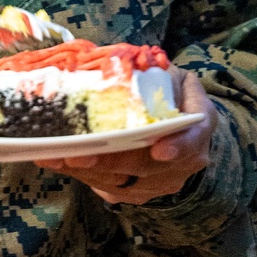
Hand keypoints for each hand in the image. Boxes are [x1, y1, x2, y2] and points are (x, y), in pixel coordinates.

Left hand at [33, 69, 216, 204]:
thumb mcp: (169, 74)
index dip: (178, 145)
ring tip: (57, 157)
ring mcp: (163, 181)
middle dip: (111, 161)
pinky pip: (110, 189)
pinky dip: (83, 177)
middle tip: (80, 155)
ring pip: (125, 182)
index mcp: (198, 123)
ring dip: (88, 171)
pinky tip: (58, 163)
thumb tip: (117, 63)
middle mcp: (186, 160)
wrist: (179, 125)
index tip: (159, 150)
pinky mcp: (140, 193)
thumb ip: (152, 72)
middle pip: (148, 166)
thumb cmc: (169, 92)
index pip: (193, 137)